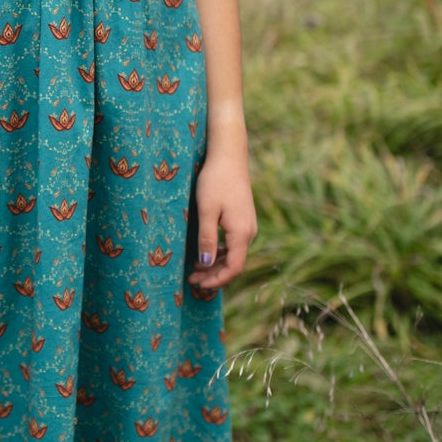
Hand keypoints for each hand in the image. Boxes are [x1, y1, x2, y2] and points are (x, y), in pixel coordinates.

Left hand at [187, 150, 256, 296]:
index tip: (198, 284)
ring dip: (216, 265)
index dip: (217, 280)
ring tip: (195, 269)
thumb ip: (207, 238)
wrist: (228, 156)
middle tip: (191, 280)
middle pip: (235, 264)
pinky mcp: (243, 219)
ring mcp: (248, 226)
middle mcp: (249, 232)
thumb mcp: (206, 210)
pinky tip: (206, 254)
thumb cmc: (215, 181)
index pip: (235, 268)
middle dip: (214, 275)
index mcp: (242, 232)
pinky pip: (234, 244)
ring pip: (235, 255)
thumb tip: (205, 264)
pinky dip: (221, 253)